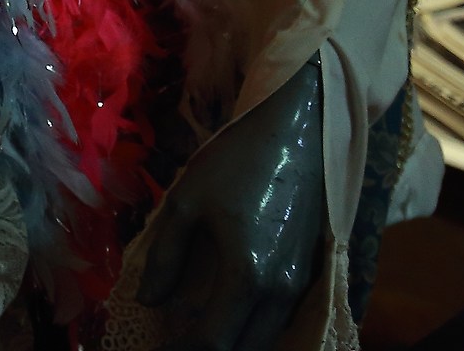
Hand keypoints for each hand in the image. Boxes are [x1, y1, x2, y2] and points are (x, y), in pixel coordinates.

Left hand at [136, 58, 326, 350]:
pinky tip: (233, 312)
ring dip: (236, 340)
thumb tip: (149, 300)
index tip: (158, 347)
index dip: (182, 350)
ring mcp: (304, 284)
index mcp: (247, 276)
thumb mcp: (187, 202)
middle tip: (177, 340)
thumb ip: (166, 257)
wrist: (301, 134)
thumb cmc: (237, 162)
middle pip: (245, 348)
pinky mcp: (314, 272)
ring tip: (199, 329)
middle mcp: (281, 292)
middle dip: (209, 349)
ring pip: (269, 338)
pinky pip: (286, 318)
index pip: (213, 341)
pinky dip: (258, 327)